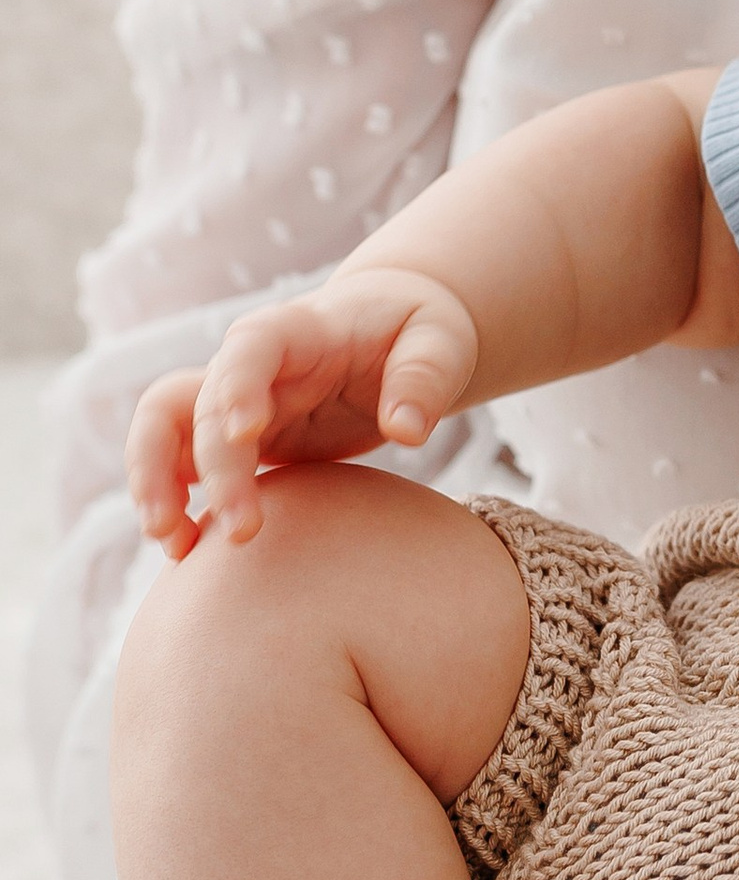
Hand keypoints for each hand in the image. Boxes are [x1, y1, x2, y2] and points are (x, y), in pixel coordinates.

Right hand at [126, 270, 480, 555]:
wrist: (392, 331)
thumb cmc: (418, 332)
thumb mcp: (440, 341)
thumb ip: (424, 378)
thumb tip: (408, 430)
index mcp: (297, 330)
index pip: (250, 347)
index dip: (238, 385)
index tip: (244, 432)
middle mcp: (250, 363)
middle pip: (202, 405)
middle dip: (213, 469)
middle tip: (243, 531)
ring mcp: (234, 401)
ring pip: (164, 429)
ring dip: (156, 483)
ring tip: (173, 545)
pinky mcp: (235, 438)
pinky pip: (180, 464)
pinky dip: (173, 502)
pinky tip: (184, 549)